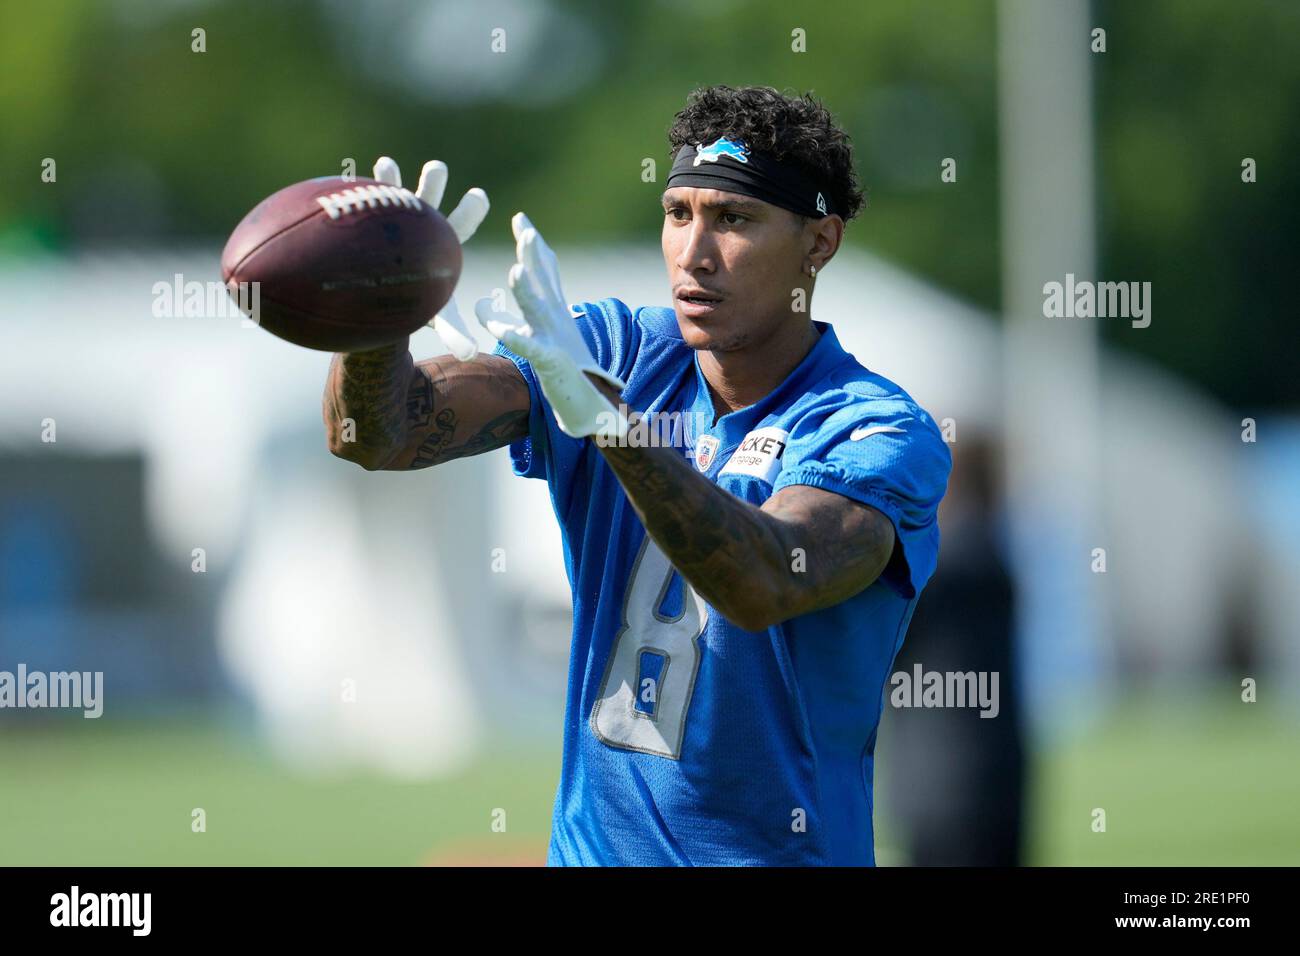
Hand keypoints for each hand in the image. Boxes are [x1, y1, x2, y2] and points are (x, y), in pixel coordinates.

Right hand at [372, 156, 488, 360]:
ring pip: (391, 190)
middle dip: (432, 182)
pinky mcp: (366, 214)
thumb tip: (472, 356)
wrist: (386, 292)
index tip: (478, 195)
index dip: (471, 208)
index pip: (463, 221)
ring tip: (387, 166)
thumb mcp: (437, 312)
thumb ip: (454, 330)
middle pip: (430, 196)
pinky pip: (357, 200)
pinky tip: (344, 182)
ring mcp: (392, 214)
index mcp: (443, 239)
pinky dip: (353, 192)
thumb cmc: (416, 298)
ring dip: (392, 178)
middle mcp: (420, 220)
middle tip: (435, 170)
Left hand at [474, 213, 627, 439]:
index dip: (534, 245)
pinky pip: (530, 349)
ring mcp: (555, 340)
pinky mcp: (550, 364)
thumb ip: (507, 316)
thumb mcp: (534, 338)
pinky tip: (502, 330)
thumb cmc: (564, 371)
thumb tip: (483, 300)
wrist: (596, 407)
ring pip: (538, 310)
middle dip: (533, 252)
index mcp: (555, 310)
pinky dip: (517, 338)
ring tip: (515, 270)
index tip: (521, 218)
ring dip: (527, 291)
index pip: (545, 270)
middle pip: (543, 279)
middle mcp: (556, 320)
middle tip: (524, 227)